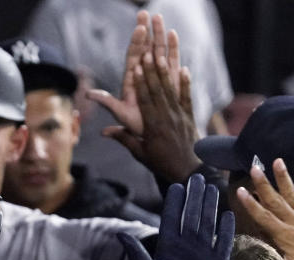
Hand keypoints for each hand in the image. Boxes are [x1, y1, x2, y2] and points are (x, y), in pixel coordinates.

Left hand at [90, 11, 180, 136]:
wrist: (156, 136)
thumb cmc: (137, 126)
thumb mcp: (121, 114)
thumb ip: (107, 102)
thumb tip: (88, 95)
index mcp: (132, 81)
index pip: (133, 57)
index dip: (136, 43)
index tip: (139, 28)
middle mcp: (144, 75)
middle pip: (145, 49)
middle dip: (146, 32)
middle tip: (146, 13)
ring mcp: (157, 75)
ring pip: (158, 51)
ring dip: (158, 35)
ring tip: (159, 18)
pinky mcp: (170, 80)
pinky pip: (171, 61)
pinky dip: (173, 48)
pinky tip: (173, 34)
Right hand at [94, 54, 201, 184]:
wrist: (187, 171)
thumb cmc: (161, 163)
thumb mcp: (140, 153)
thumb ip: (124, 139)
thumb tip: (104, 132)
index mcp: (153, 125)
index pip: (145, 100)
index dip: (142, 82)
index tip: (138, 67)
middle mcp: (167, 117)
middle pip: (158, 90)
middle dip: (152, 71)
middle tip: (148, 53)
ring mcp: (179, 115)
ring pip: (171, 90)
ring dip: (166, 72)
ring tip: (162, 55)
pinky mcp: (189, 116)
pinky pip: (187, 96)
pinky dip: (185, 82)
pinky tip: (184, 68)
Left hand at [118, 174, 234, 259]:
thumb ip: (137, 254)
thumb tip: (119, 234)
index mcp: (168, 247)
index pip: (171, 218)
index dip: (174, 202)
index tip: (177, 185)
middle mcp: (186, 246)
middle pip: (191, 216)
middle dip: (193, 197)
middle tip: (196, 178)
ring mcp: (203, 253)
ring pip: (207, 224)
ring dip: (209, 206)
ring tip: (212, 188)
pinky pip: (223, 242)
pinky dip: (226, 229)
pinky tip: (228, 214)